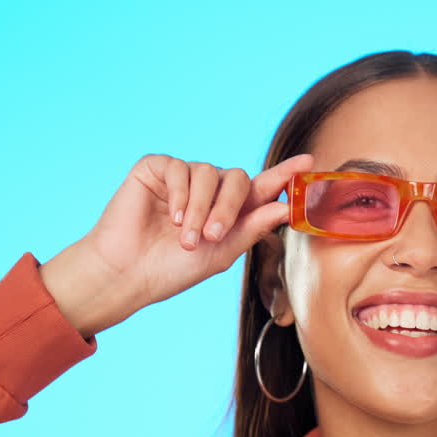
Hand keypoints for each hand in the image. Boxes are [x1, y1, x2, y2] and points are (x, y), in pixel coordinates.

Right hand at [41, 152, 313, 336]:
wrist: (127, 274)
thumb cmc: (172, 269)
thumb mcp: (222, 252)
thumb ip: (252, 228)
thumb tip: (285, 206)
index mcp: (229, 210)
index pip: (262, 187)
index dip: (284, 175)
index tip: (309, 162)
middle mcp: (209, 190)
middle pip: (238, 178)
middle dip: (229, 207)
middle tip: (213, 235)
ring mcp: (182, 177)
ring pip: (209, 173)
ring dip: (201, 208)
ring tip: (186, 237)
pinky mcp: (156, 169)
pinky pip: (180, 168)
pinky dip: (181, 194)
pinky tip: (171, 217)